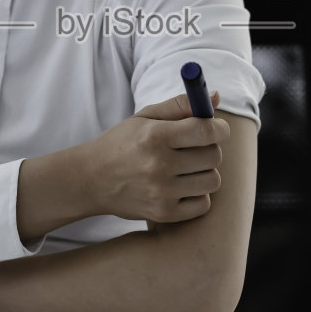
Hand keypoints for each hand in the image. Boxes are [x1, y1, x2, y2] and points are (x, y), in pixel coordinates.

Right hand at [77, 90, 228, 223]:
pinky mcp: (163, 214)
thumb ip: (180, 105)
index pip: (206, 131)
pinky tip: (182, 186)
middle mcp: (159, 165)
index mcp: (155, 136)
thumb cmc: (122, 143)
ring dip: (205, 172)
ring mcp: (162, 193)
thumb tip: (215, 97)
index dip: (219, 128)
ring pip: (212, 180)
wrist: (91, 179)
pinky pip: (203, 204)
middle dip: (210, 148)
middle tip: (195, 148)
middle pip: (214, 156)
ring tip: (187, 168)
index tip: (217, 128)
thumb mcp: (145, 117)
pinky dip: (198, 195)